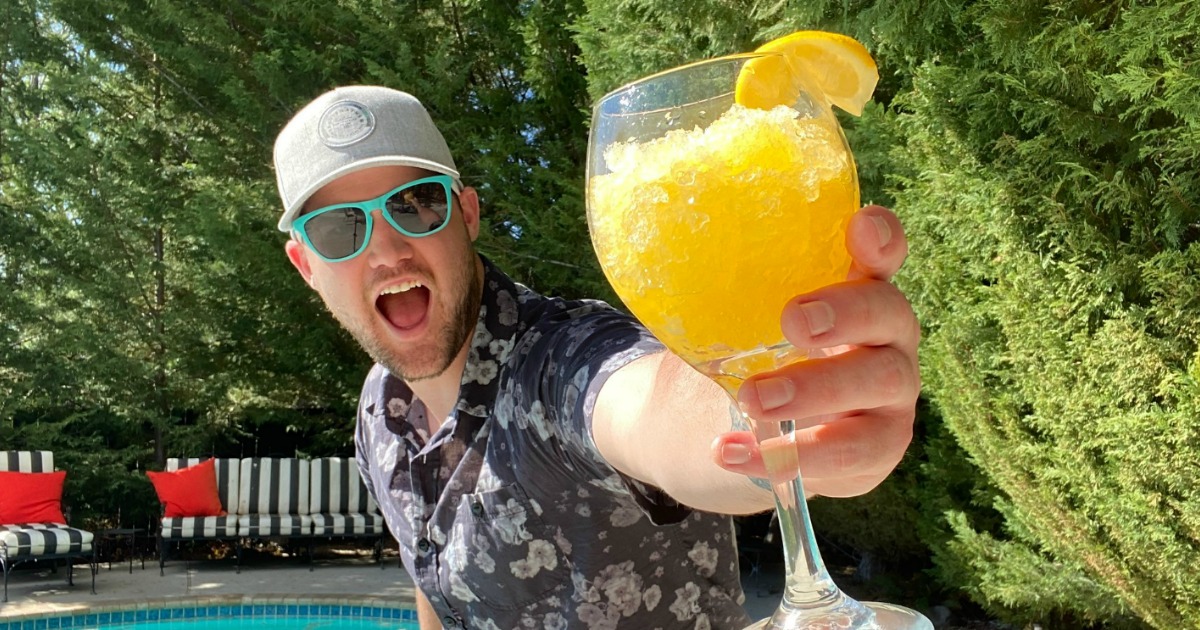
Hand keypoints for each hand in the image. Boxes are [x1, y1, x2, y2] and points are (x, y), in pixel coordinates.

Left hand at [710, 205, 920, 497]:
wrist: (732, 435)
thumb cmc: (742, 360)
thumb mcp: (732, 323)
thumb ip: (726, 296)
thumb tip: (671, 263)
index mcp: (852, 290)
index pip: (881, 253)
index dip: (881, 238)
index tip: (860, 228)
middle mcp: (885, 336)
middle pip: (890, 314)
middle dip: (846, 314)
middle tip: (793, 323)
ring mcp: (891, 394)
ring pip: (881, 383)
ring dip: (815, 390)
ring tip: (751, 400)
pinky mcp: (878, 447)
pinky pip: (850, 454)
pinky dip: (788, 455)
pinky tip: (733, 451)